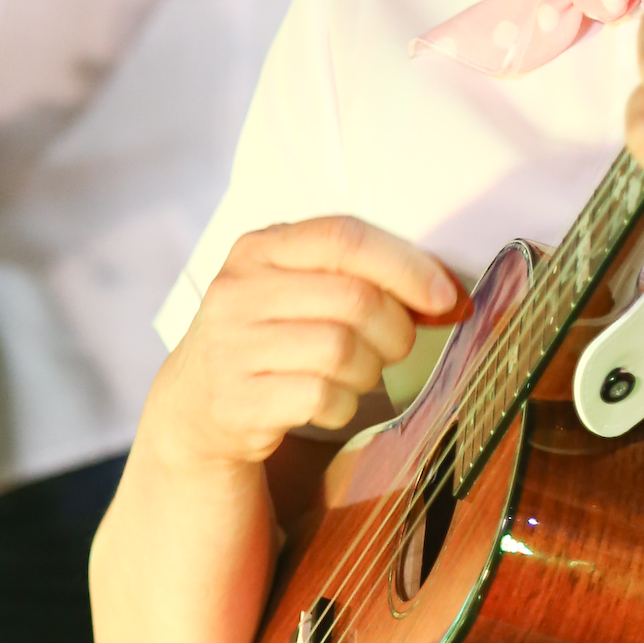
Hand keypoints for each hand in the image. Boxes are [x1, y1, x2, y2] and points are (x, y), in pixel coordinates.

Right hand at [149, 216, 466, 473]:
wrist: (196, 402)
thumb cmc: (270, 336)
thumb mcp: (298, 287)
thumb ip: (362, 277)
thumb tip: (448, 297)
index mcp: (259, 248)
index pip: (344, 238)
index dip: (406, 266)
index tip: (444, 296)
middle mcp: (237, 291)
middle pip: (354, 299)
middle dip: (396, 328)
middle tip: (397, 345)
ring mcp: (230, 348)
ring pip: (342, 350)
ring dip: (370, 370)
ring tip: (357, 373)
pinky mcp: (236, 402)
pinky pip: (322, 397)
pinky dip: (343, 404)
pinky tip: (330, 401)